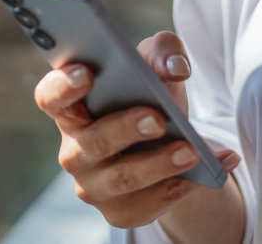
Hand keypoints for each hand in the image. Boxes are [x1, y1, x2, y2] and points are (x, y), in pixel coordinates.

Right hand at [34, 30, 242, 229]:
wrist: (171, 140)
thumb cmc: (152, 94)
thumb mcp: (158, 64)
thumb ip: (163, 51)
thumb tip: (175, 68)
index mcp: (73, 107)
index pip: (50, 98)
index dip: (62, 86)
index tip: (87, 74)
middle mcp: (75, 149)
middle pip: (92, 142)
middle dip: (126, 129)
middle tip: (158, 119)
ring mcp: (93, 184)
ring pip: (122, 179)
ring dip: (159, 164)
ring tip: (192, 151)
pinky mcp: (119, 211)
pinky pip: (148, 205)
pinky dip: (183, 186)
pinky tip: (211, 168)